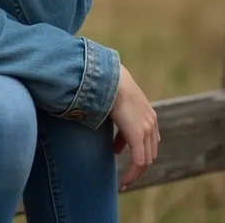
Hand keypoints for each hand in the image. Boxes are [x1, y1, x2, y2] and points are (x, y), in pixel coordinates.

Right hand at [110, 65, 160, 190]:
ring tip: (125, 181)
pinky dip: (132, 174)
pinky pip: (138, 162)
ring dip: (135, 172)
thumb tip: (114, 138)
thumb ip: (120, 120)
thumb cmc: (110, 87)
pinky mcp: (138, 136)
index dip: (140, 153)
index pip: (150, 142)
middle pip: (149, 153)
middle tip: (126, 175)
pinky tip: (124, 182)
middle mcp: (151, 124)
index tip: (127, 161)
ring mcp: (146, 130)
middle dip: (138, 166)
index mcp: (149, 115)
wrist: (111, 78)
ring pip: (145, 160)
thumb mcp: (118, 105)